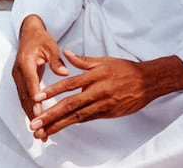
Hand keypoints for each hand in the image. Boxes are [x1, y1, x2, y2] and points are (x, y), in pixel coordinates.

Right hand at [12, 15, 68, 140]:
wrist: (28, 33)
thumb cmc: (41, 38)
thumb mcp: (50, 45)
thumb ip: (56, 60)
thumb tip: (65, 73)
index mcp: (26, 62)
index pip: (30, 84)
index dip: (34, 100)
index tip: (40, 113)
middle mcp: (18, 71)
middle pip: (24, 96)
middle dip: (32, 114)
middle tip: (41, 130)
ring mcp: (17, 76)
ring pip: (23, 99)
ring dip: (30, 115)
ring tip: (40, 132)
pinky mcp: (20, 79)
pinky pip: (24, 96)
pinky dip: (30, 109)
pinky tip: (37, 120)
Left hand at [30, 50, 182, 139]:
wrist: (147, 82)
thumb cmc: (124, 69)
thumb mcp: (103, 60)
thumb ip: (82, 60)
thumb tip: (65, 52)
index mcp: (95, 76)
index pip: (69, 84)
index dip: (52, 91)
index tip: (37, 97)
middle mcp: (97, 92)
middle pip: (70, 105)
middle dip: (51, 115)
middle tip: (35, 123)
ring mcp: (103, 105)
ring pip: (77, 117)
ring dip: (59, 125)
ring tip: (43, 131)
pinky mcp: (108, 114)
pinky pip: (87, 119)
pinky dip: (73, 123)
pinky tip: (61, 127)